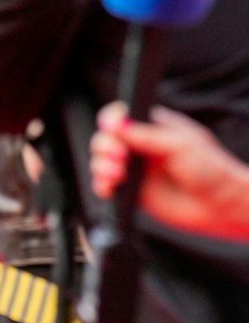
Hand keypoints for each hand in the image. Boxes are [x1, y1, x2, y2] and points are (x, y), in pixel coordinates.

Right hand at [92, 102, 248, 240]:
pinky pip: (106, 186)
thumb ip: (146, 135)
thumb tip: (117, 126)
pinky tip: (109, 188)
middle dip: (105, 146)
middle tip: (117, 155)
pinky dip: (102, 187)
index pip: (121, 116)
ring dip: (101, 167)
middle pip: (106, 138)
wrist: (221, 206)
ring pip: (101, 162)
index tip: (111, 128)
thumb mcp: (179, 145)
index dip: (111, 120)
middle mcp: (141, 147)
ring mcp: (135, 170)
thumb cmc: (211, 171)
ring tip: (116, 174)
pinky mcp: (132, 192)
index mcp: (154, 127)